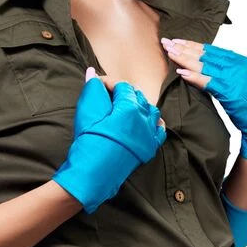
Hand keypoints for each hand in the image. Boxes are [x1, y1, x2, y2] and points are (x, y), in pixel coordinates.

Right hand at [52, 68, 166, 212]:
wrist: (93, 174)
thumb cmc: (88, 142)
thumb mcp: (87, 113)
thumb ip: (92, 90)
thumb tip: (92, 73)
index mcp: (129, 107)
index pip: (122, 86)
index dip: (108, 82)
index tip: (97, 85)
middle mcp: (144, 118)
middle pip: (138, 96)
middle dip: (123, 92)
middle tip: (108, 95)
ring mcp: (149, 134)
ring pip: (151, 110)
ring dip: (139, 105)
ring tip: (125, 107)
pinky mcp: (149, 148)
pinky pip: (159, 130)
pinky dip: (154, 122)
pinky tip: (145, 122)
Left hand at [160, 37, 246, 160]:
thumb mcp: (246, 80)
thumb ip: (232, 72)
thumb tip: (216, 66)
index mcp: (241, 61)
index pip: (212, 50)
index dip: (193, 45)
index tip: (178, 41)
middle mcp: (237, 66)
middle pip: (205, 54)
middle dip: (184, 48)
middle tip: (167, 42)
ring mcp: (233, 78)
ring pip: (204, 65)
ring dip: (184, 58)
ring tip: (169, 53)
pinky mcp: (230, 92)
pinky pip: (208, 82)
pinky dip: (194, 77)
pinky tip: (181, 72)